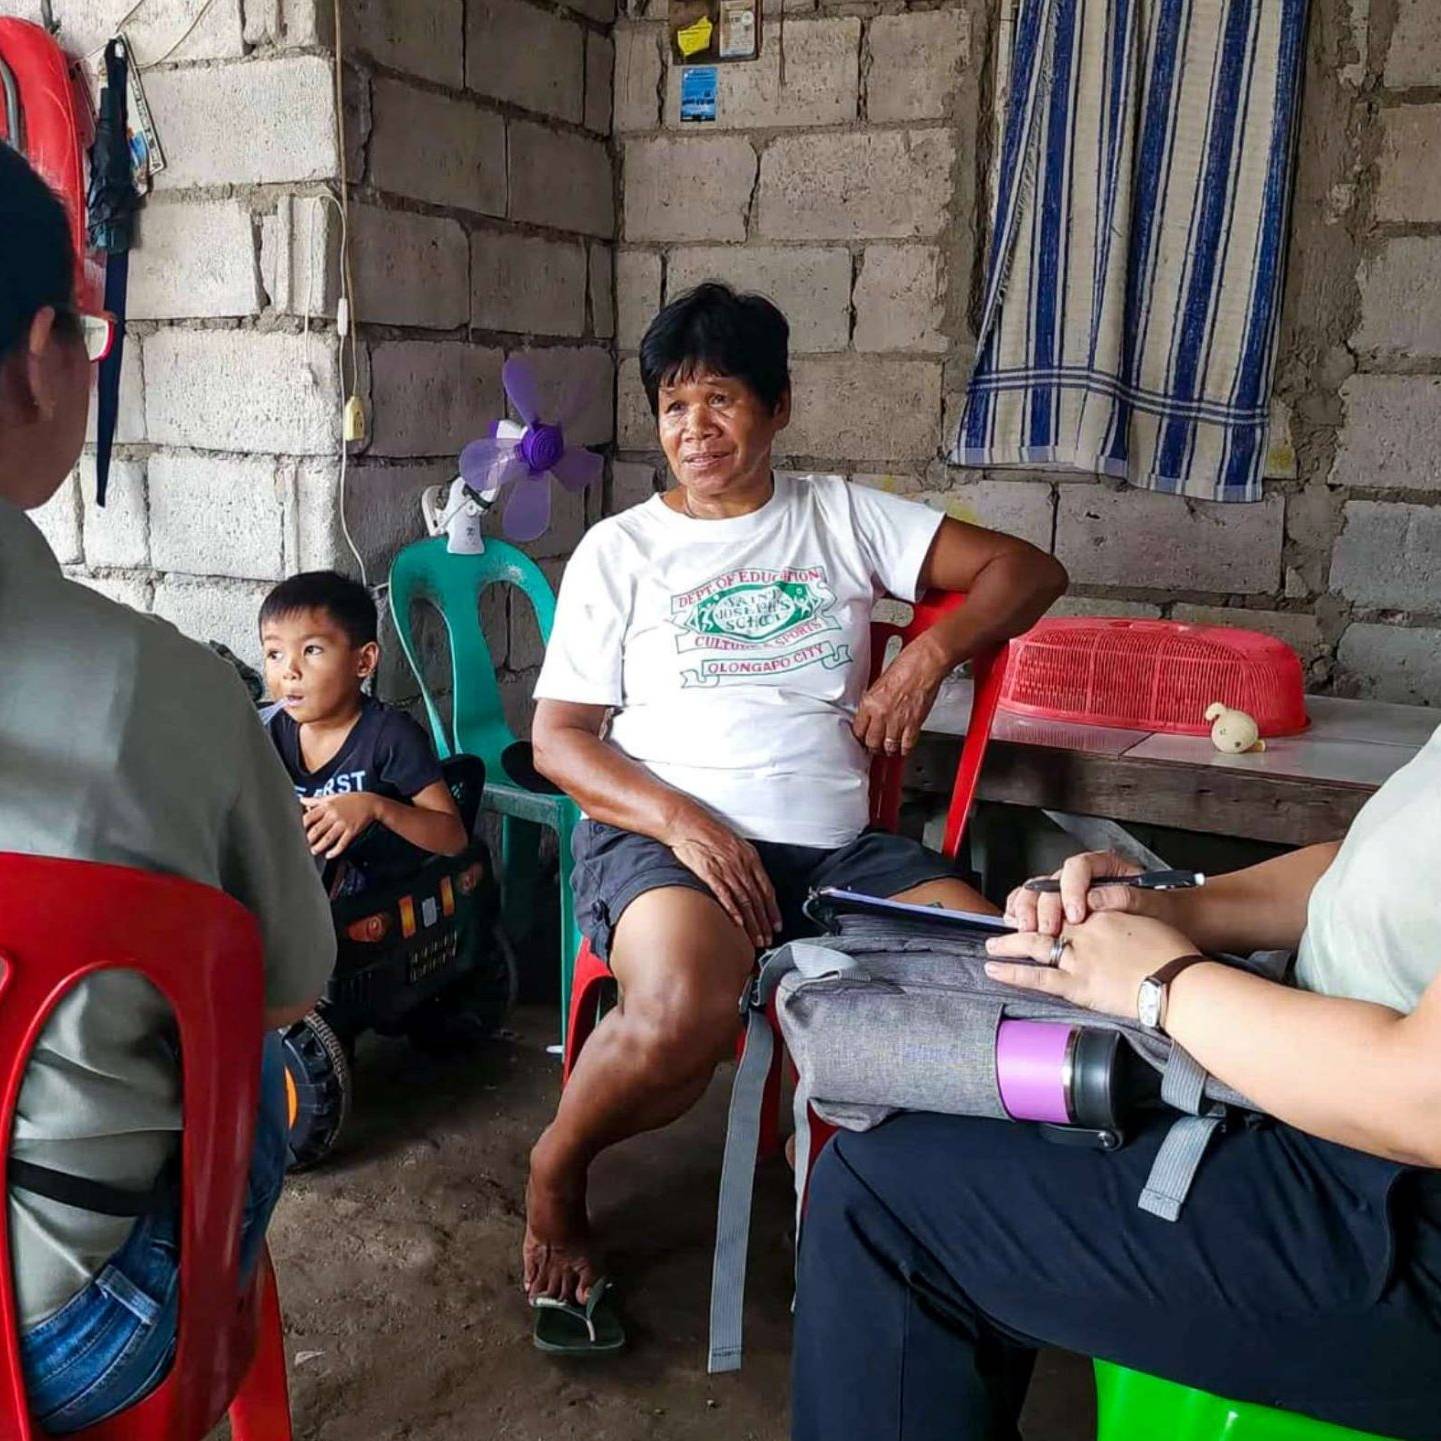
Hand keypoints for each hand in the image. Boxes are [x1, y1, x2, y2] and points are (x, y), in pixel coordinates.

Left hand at [302, 792, 377, 859]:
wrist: (370, 803)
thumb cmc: (350, 799)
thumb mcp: (332, 796)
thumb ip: (315, 800)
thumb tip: (301, 800)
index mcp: (326, 806)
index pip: (308, 817)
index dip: (300, 827)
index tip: (295, 833)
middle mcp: (333, 815)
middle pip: (316, 830)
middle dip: (308, 840)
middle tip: (302, 846)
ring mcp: (343, 823)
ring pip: (327, 839)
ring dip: (318, 847)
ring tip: (313, 851)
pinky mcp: (352, 831)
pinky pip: (342, 844)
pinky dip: (334, 851)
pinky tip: (329, 855)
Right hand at [664, 807, 781, 948]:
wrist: (687, 823)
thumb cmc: (708, 833)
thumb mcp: (734, 844)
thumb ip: (744, 863)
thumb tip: (752, 880)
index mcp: (750, 857)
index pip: (767, 888)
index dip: (773, 909)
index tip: (776, 924)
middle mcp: (741, 864)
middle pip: (758, 899)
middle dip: (764, 922)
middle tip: (768, 938)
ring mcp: (726, 869)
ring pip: (745, 900)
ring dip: (752, 922)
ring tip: (756, 938)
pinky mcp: (710, 873)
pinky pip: (725, 895)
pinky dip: (733, 910)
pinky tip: (738, 923)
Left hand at [852, 636, 950, 757]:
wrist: (926, 663)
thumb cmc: (907, 666)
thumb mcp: (879, 683)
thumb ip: (873, 701)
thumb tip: (870, 715)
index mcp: (869, 702)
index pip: (858, 729)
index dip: (860, 737)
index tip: (863, 738)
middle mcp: (881, 713)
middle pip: (872, 742)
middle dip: (873, 747)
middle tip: (875, 747)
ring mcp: (898, 720)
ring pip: (889, 747)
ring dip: (889, 750)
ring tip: (889, 750)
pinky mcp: (914, 724)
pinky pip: (907, 745)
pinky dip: (905, 749)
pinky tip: (904, 748)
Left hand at [984, 911, 1201, 1020]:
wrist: (1178, 983)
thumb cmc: (1172, 955)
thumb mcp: (1145, 922)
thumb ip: (1120, 914)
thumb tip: (1101, 910)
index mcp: (1101, 915)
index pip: (1066, 906)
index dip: (1049, 909)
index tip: (1039, 912)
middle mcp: (1084, 932)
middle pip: (1044, 921)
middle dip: (1022, 923)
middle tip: (1005, 925)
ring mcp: (1078, 958)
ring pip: (1033, 945)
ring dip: (1008, 944)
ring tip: (991, 947)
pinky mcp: (1077, 985)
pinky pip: (1037, 977)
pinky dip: (1013, 972)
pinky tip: (995, 970)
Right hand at [1003, 850, 1189, 935]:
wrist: (1172, 925)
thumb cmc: (1166, 912)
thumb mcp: (1155, 904)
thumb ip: (1127, 897)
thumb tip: (1097, 898)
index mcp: (1107, 866)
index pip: (1079, 866)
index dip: (1072, 889)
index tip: (1076, 914)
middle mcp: (1084, 877)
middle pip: (1052, 880)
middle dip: (1044, 905)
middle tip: (1047, 929)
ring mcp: (1069, 892)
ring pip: (1037, 891)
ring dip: (1027, 909)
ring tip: (1026, 929)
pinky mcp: (1060, 910)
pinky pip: (1032, 904)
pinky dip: (1021, 912)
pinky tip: (1016, 923)